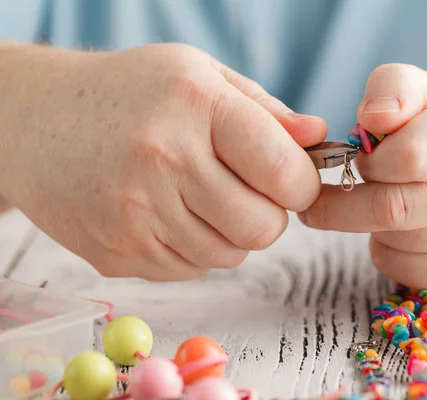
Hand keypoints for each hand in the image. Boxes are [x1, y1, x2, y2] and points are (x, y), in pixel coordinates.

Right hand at [0, 43, 325, 279]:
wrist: (36, 121)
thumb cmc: (130, 93)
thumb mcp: (199, 76)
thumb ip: (266, 109)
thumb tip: (318, 137)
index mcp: (195, 105)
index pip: (282, 170)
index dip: (302, 183)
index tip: (292, 179)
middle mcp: (164, 160)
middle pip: (262, 227)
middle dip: (271, 215)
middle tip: (249, 191)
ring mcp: (136, 213)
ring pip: (230, 255)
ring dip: (232, 233)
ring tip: (203, 197)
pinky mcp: (117, 253)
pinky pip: (191, 269)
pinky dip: (196, 249)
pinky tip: (171, 214)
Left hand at [299, 64, 426, 308]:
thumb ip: (395, 88)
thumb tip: (372, 118)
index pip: (411, 155)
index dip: (370, 161)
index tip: (356, 158)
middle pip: (397, 208)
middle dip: (346, 204)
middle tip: (323, 199)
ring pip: (395, 243)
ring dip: (370, 226)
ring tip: (390, 204)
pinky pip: (403, 272)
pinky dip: (388, 253)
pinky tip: (409, 233)